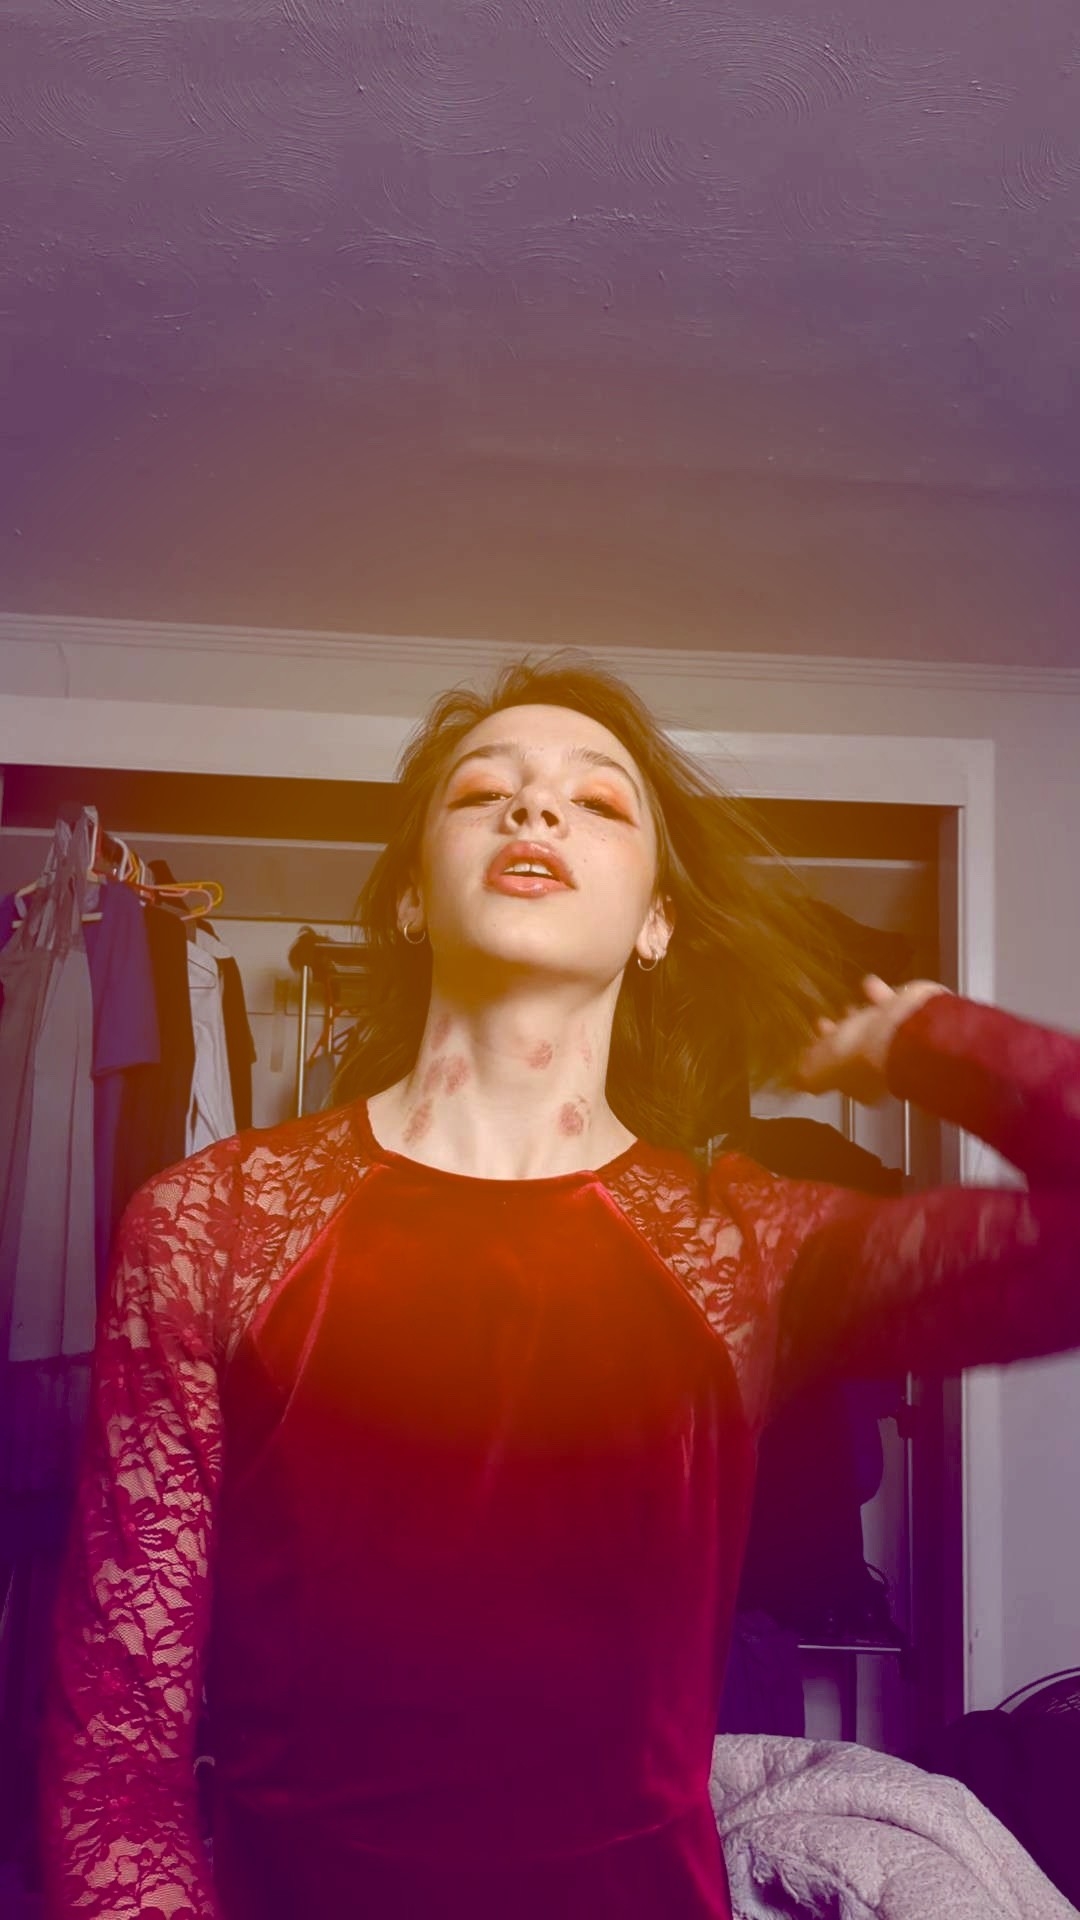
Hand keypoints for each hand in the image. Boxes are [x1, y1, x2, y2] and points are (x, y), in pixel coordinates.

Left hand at [793, 974, 951, 1105]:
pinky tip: (869, 983)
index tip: (812, 1042)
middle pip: (858, 1051)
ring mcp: (900, 1041)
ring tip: (848, 1004)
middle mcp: (884, 1066)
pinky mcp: (914, 1015)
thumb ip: (809, 1076)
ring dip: (861, 1017)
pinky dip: (878, 994)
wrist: (907, 1028)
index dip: (825, 1058)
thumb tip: (797, 1083)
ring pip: (876, 1029)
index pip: (840, 1074)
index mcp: (863, 1084)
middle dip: (841, 1037)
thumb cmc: (863, 1053)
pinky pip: (892, 1002)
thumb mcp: (824, 1070)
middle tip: (825, 1022)